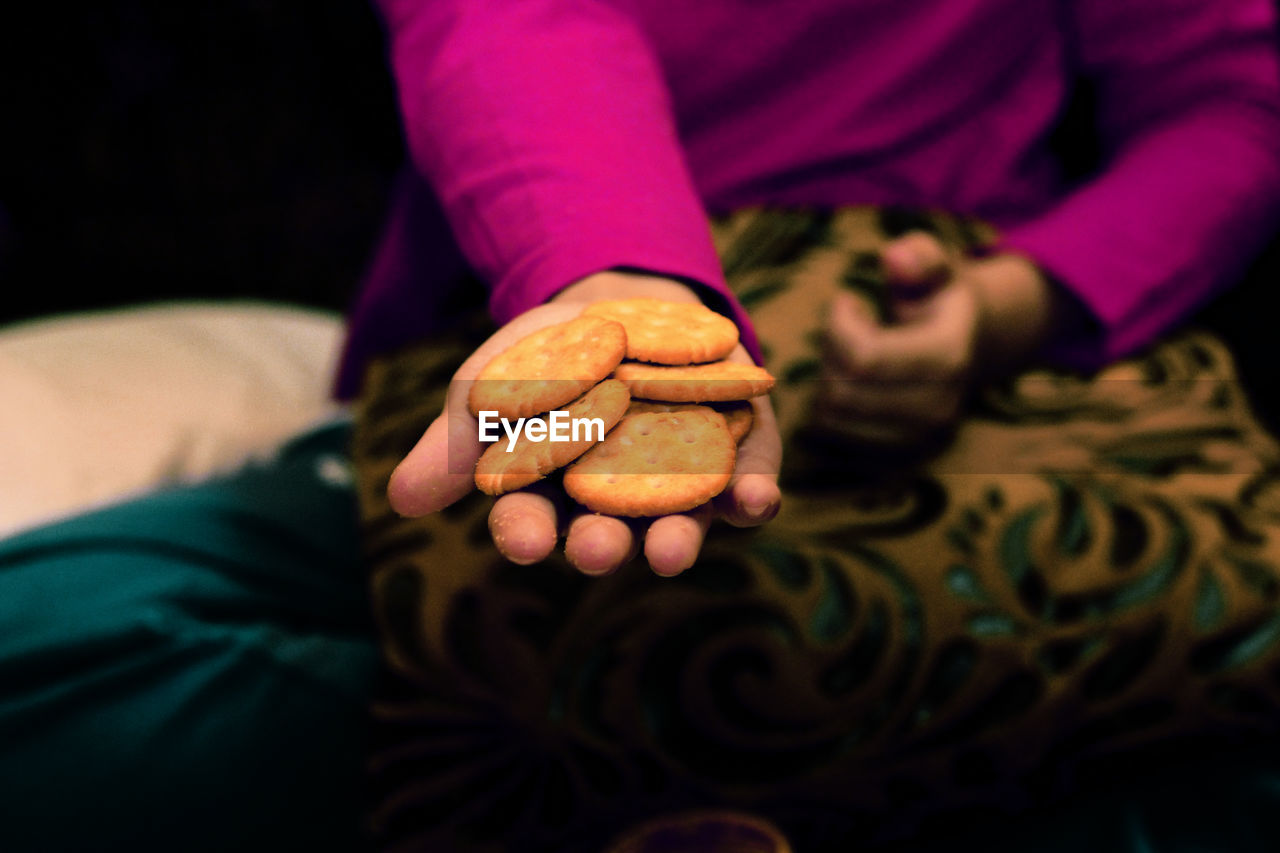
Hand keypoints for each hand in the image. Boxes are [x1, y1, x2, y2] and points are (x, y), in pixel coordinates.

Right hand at [386, 271, 781, 576]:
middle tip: (597, 549)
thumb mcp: (495, 381)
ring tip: (669, 549)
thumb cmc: (548, 357)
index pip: (533, 522)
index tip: (523, 539)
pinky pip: (747, 488)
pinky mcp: (736, 462)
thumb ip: (457, 438)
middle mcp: (616, 506)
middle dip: (603, 544)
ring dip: (675, 539)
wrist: (628, 309)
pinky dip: (753, 497)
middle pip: (607, 534)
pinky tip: (755, 500)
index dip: (527, 532)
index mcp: (552, 496)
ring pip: (677, 525)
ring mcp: (680, 489)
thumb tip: (402, 498)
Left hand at [817, 230, 1054, 444]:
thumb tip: (895, 258)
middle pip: (842, 390)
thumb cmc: (938, 295)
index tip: (847, 300)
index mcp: (948, 356)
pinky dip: (830, 406)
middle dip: (829, 353)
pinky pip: (834, 436)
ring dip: (827, 380)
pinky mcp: (898, 457)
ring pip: (832, 415)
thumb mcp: (935, 264)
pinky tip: (852, 381)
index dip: (838, 326)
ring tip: (850, 353)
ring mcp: (918, 439)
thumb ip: (919, 255)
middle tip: (845, 328)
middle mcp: (936, 408)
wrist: (968, 345)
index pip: (864, 358)